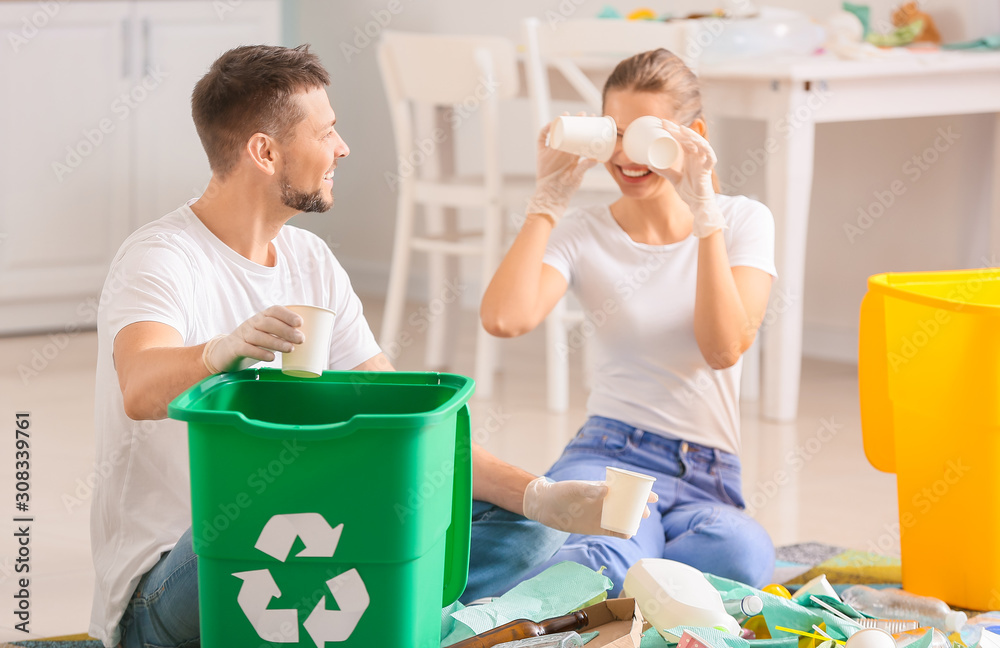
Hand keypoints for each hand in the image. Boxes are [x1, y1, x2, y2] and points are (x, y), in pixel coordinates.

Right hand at [202, 305, 304, 373]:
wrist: (225, 353)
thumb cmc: (253, 344)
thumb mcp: (267, 335)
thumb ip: (283, 335)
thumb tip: (310, 339)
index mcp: (261, 318)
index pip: (274, 310)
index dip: (287, 315)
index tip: (300, 323)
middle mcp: (251, 323)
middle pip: (268, 322)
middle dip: (286, 330)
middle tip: (301, 339)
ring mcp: (242, 335)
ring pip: (259, 336)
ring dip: (276, 342)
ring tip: (291, 349)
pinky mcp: (235, 348)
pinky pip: (247, 348)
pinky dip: (260, 352)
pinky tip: (271, 357)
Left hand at [522, 477, 658, 538]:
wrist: (548, 508)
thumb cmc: (561, 493)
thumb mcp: (575, 489)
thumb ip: (590, 490)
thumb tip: (607, 490)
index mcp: (603, 488)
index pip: (626, 488)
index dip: (640, 491)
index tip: (652, 495)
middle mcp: (606, 502)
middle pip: (628, 505)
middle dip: (640, 508)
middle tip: (646, 513)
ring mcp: (602, 515)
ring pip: (623, 518)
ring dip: (633, 521)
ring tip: (638, 523)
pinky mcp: (597, 528)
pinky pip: (613, 531)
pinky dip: (622, 533)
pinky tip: (627, 534)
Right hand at [525, 117, 597, 224]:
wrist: (551, 195)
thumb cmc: (566, 187)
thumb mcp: (577, 176)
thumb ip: (585, 167)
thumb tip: (596, 160)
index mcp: (572, 154)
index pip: (580, 137)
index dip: (586, 127)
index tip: (593, 118)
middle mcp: (562, 150)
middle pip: (569, 131)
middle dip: (575, 121)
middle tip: (582, 114)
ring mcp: (551, 150)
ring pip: (556, 132)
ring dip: (560, 122)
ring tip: (566, 114)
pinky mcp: (542, 153)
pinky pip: (542, 138)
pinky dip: (545, 130)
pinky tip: (551, 124)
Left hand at [659, 121, 726, 237]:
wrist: (698, 205)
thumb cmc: (689, 191)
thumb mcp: (673, 178)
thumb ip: (664, 171)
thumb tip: (649, 164)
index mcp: (691, 156)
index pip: (683, 139)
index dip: (674, 131)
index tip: (662, 124)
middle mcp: (698, 156)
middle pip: (689, 138)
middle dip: (678, 130)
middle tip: (665, 123)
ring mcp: (704, 161)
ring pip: (700, 144)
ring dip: (691, 135)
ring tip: (680, 129)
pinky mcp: (708, 169)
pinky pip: (710, 156)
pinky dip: (705, 149)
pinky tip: (698, 143)